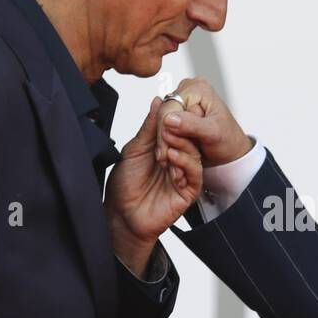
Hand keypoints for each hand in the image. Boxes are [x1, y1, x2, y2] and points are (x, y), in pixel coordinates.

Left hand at [105, 96, 202, 276]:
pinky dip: (186, 163)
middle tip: (168, 125)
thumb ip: (148, 128)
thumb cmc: (125, 185)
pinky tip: (172, 158)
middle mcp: (177, 160)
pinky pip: (195, 174)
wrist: (121, 216)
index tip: (167, 110)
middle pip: (188, 139)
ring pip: (194, 154)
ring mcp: (184, 176)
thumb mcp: (134, 150)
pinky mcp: (188, 191)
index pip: (177, 128)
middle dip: (178, 130)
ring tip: (167, 143)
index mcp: (166, 148)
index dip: (173, 118)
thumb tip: (157, 101)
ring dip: (181, 145)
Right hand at [156, 76, 251, 168]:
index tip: (164, 152)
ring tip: (166, 161)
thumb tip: (168, 119)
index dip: (164, 128)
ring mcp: (181, 101)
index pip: (170, 106)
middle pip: (163, 112)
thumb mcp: (214, 133)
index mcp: (198, 88)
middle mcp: (188, 90)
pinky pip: (163, 126)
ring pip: (161, 121)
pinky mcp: (177, 112)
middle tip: (164, 159)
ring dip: (163, 142)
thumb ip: (192, 125)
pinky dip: (165, 141)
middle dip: (163, 137)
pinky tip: (167, 156)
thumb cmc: (228, 140)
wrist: (230, 151)